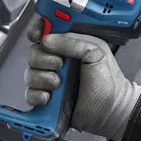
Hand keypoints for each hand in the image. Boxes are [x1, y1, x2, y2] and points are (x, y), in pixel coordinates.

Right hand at [24, 15, 140, 140]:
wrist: (111, 111)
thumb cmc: (108, 82)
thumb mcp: (96, 53)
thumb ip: (73, 42)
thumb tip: (47, 39)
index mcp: (70, 45)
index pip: (46, 31)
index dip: (37, 29)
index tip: (36, 35)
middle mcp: (57, 61)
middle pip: (33, 53)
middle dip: (42, 59)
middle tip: (59, 65)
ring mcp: (50, 80)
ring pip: (30, 74)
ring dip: (42, 78)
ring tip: (58, 84)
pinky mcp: (46, 98)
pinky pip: (30, 94)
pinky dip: (36, 96)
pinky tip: (48, 98)